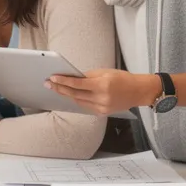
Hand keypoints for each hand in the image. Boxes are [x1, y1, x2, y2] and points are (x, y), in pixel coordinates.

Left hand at [45, 69, 159, 115]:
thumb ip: (88, 76)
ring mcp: (101, 107)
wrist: (138, 92)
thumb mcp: (105, 72)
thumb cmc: (122, 78)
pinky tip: (70, 94)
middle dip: (60, 88)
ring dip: (67, 94)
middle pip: (75, 94)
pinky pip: (85, 106)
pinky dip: (77, 99)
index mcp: (102, 85)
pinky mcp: (102, 112)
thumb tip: (72, 77)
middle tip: (48, 83)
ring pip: (78, 101)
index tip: (52, 77)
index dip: (63, 81)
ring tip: (56, 88)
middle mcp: (101, 98)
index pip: (77, 84)